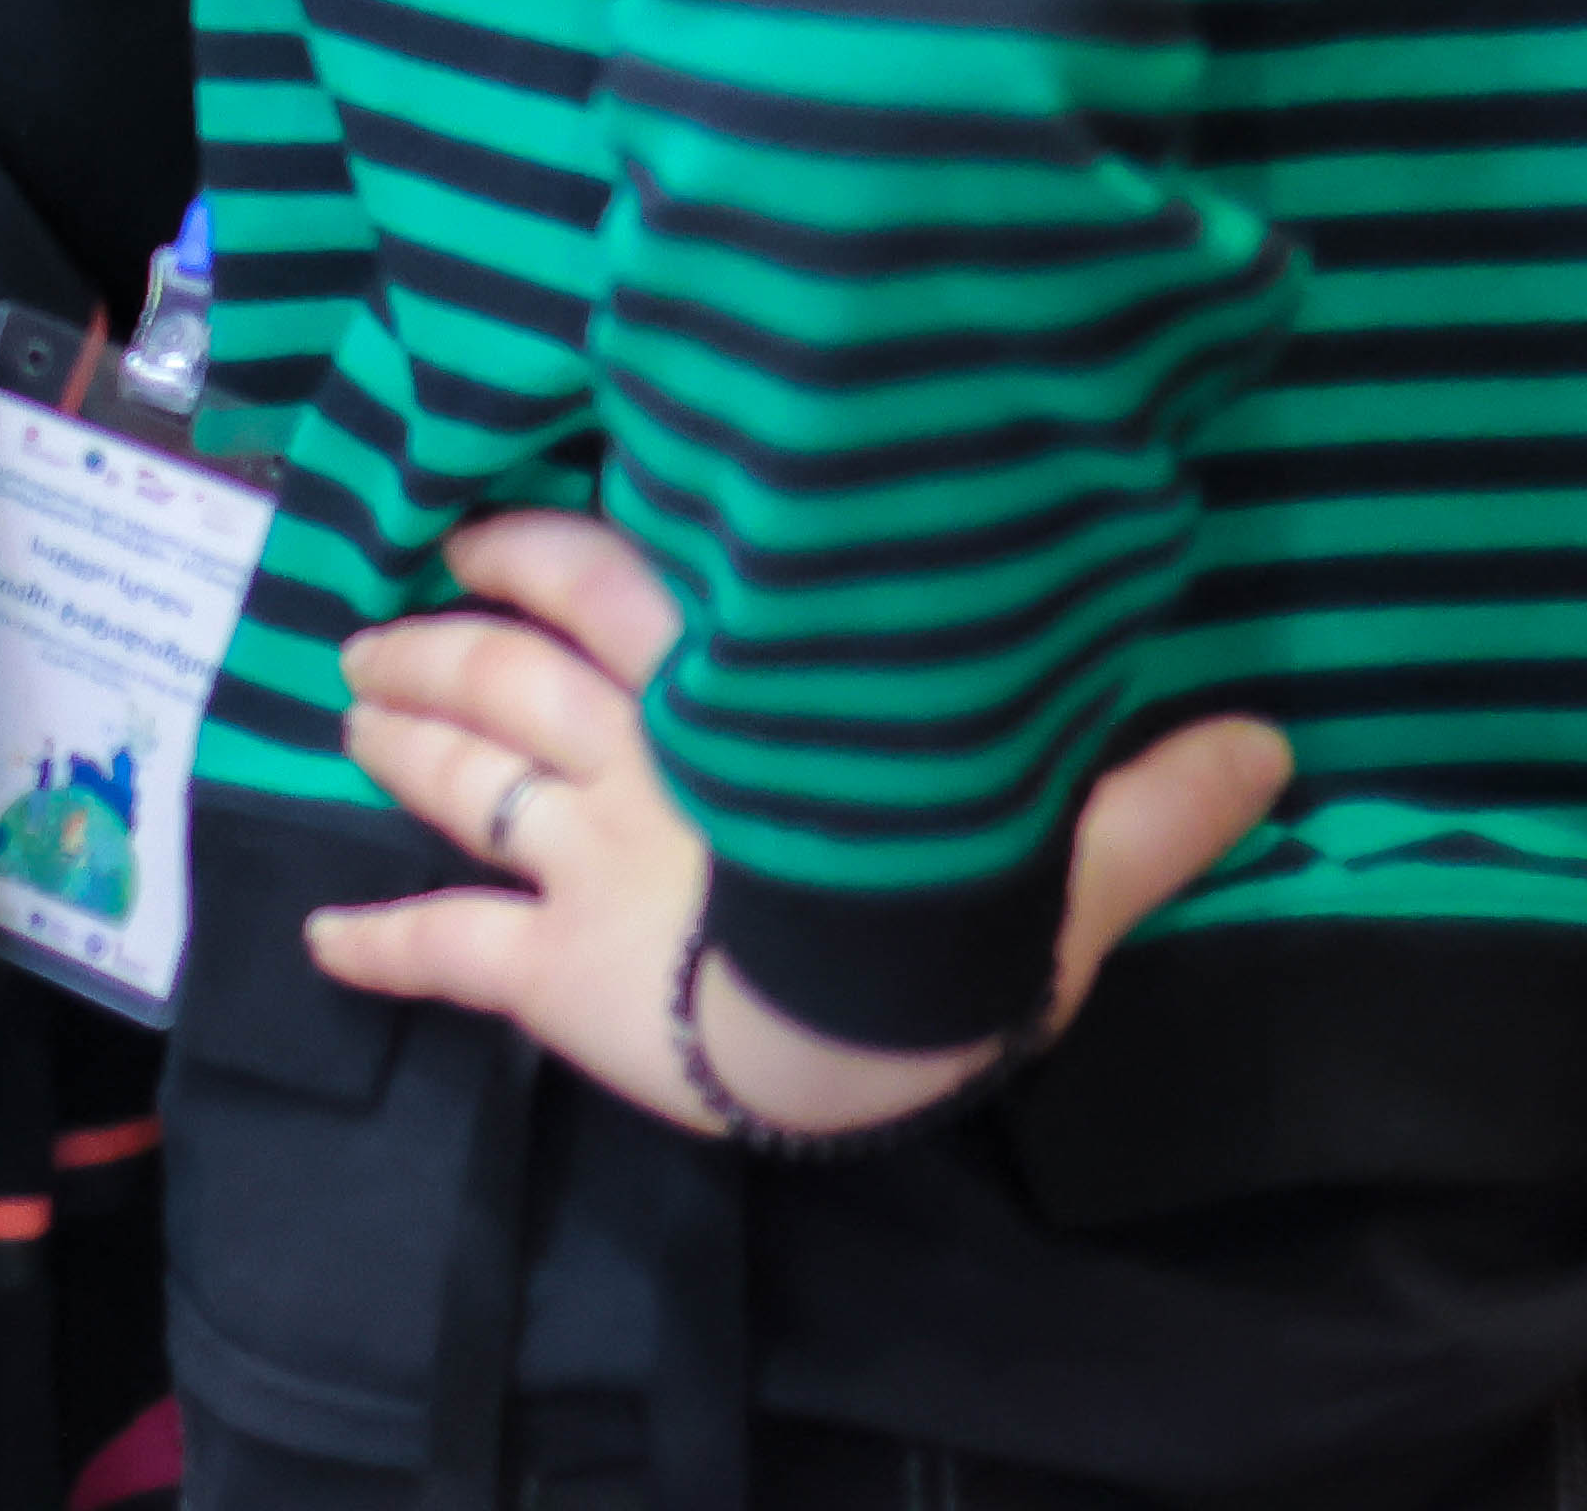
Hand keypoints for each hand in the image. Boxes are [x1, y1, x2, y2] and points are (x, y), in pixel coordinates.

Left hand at [313, 509, 1290, 1142]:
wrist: (856, 1051)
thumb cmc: (948, 939)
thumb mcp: (1063, 860)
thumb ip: (1145, 796)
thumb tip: (1267, 740)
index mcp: (727, 709)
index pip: (605, 589)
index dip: (527, 553)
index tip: (475, 535)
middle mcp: (629, 765)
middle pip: (500, 679)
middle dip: (430, 646)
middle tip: (375, 632)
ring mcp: (574, 863)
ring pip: (453, 782)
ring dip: (391, 743)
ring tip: (350, 710)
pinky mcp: (545, 972)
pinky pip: (441, 951)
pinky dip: (372, 948)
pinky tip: (319, 945)